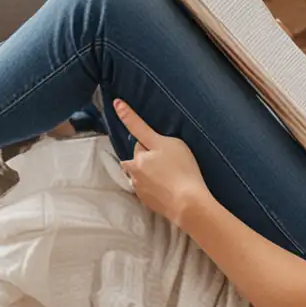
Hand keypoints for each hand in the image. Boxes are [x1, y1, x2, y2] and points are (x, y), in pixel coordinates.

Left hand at [112, 98, 211, 229]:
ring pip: (140, 174)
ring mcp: (140, 189)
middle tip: (165, 158)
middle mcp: (134, 172)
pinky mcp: (147, 203)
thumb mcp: (169, 144)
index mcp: (139, 156)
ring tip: (168, 175)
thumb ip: (149, 136)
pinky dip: (154, 186)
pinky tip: (168, 187)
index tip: (117, 102)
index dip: (128, 117)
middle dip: (145, 156)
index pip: (135, 134)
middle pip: (136, 158)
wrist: (188, 204)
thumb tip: (138, 139)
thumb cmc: (182, 170)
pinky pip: (147, 189)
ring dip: (148, 172)